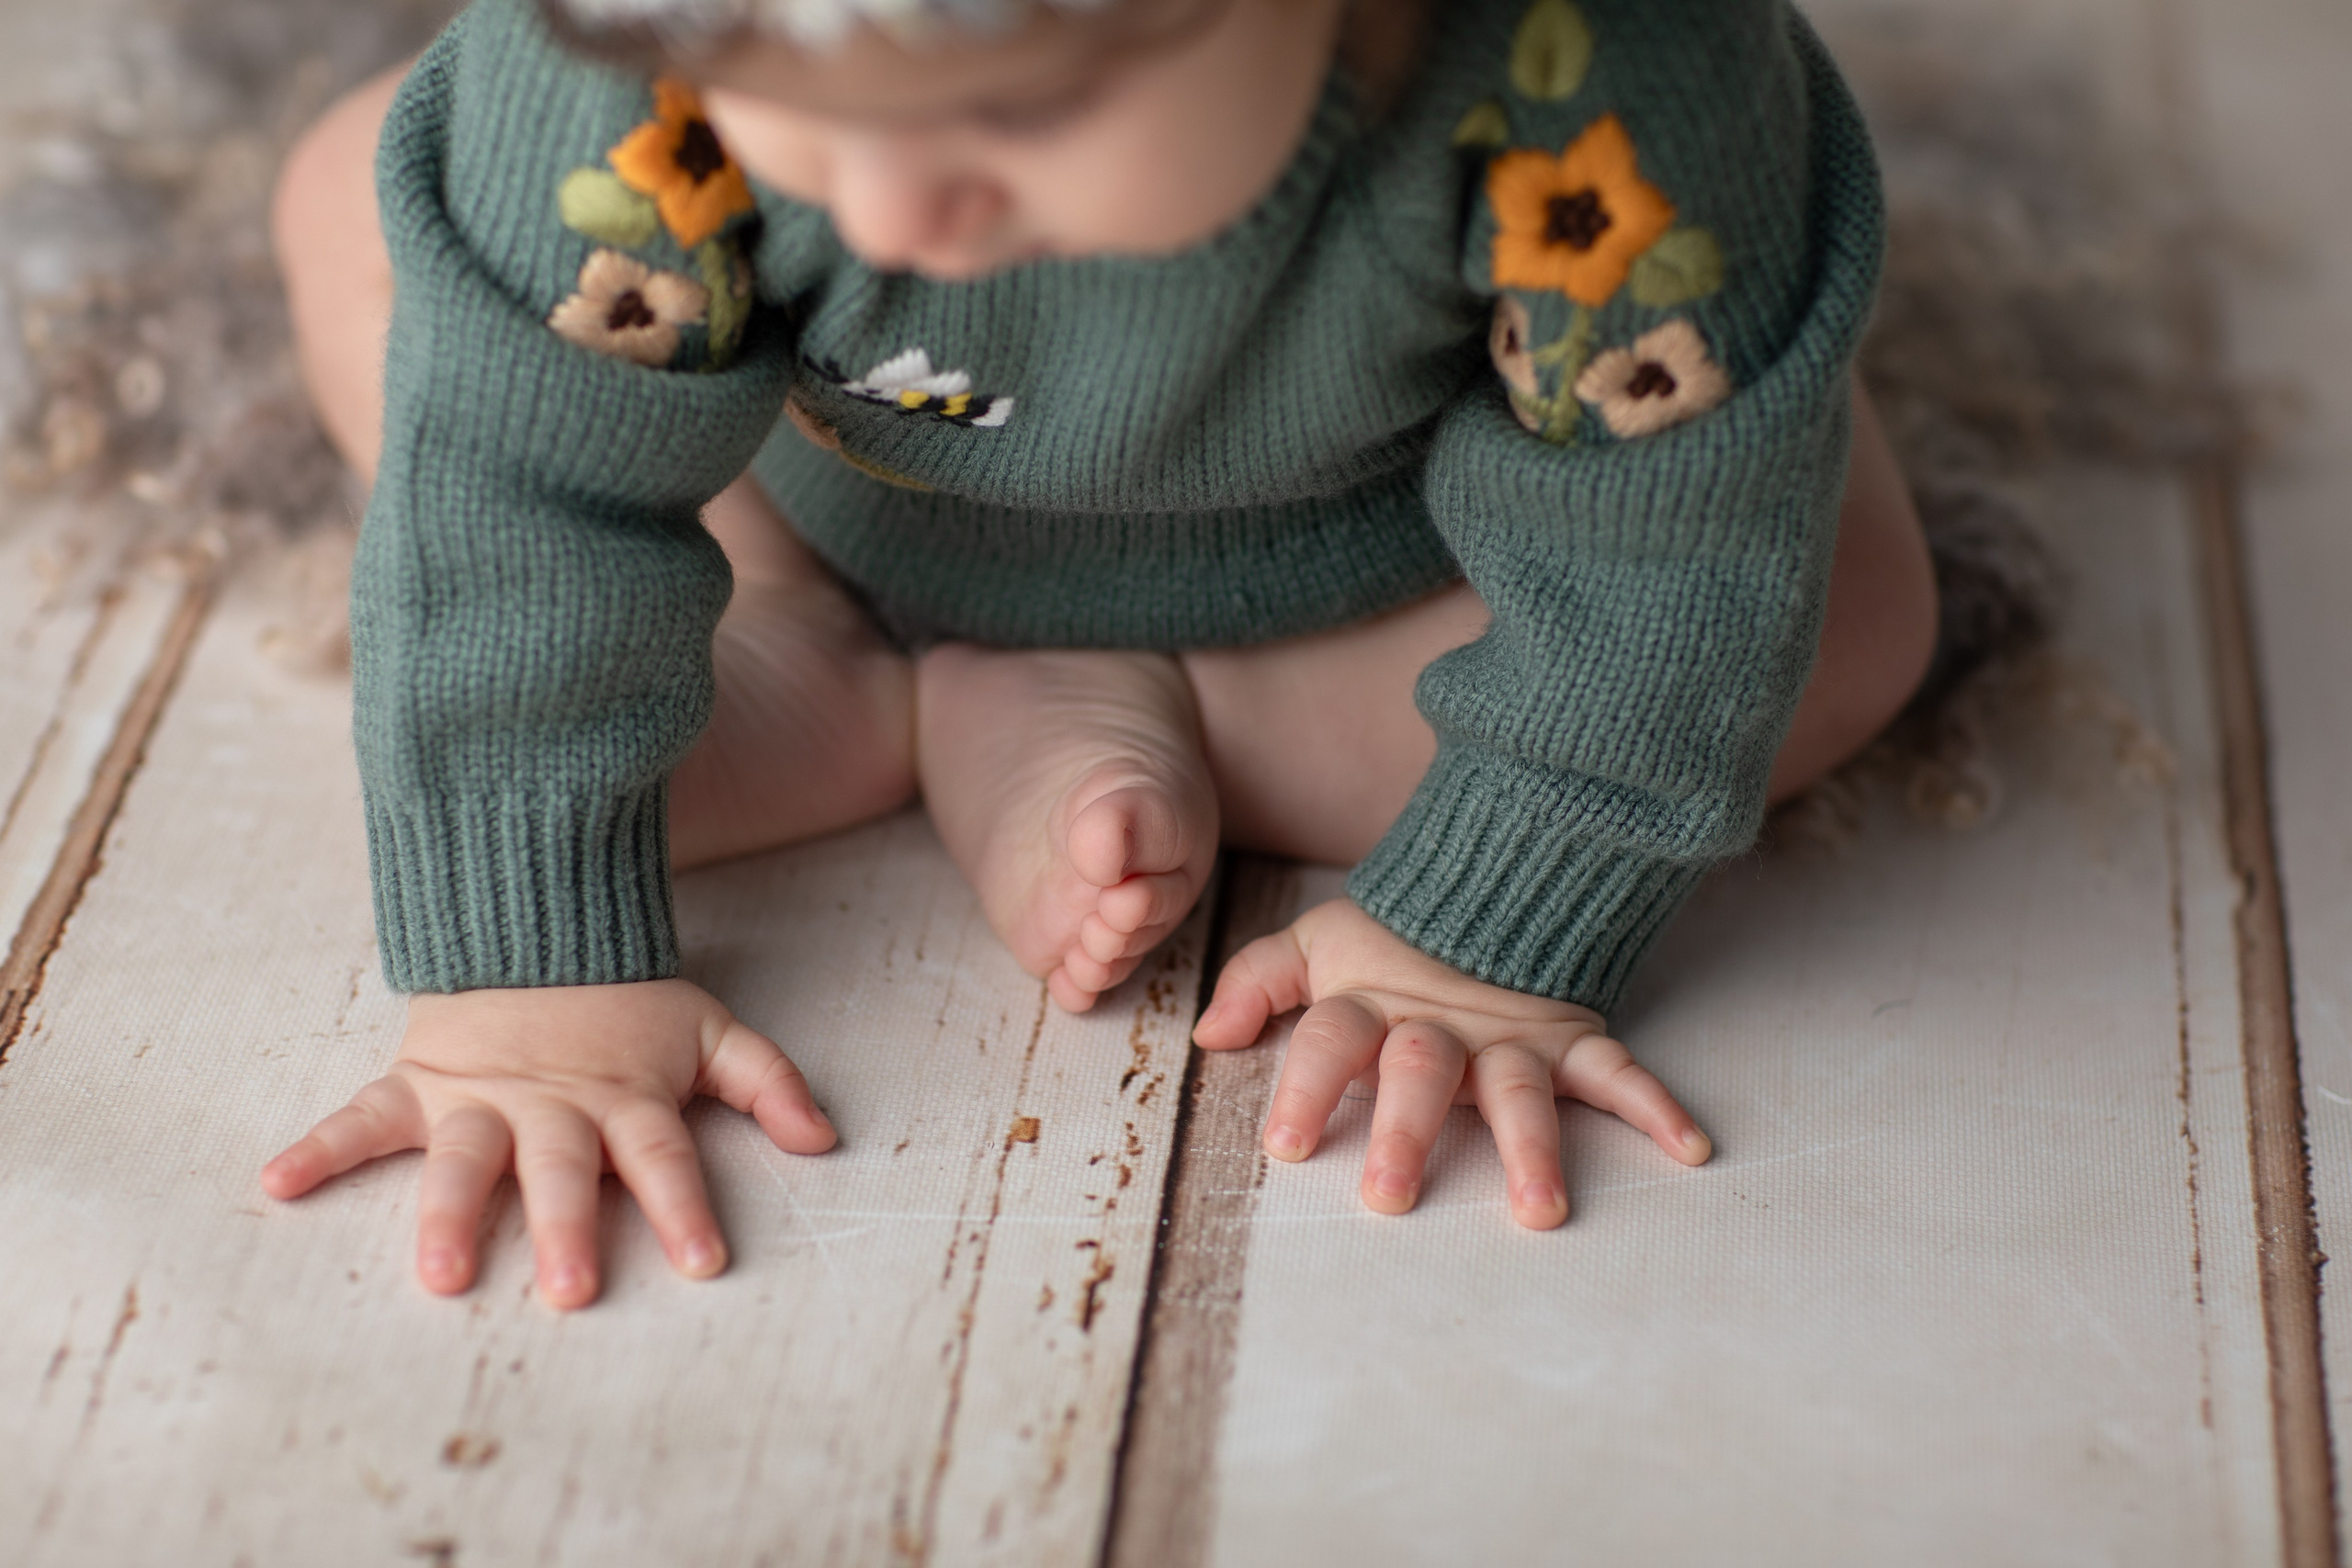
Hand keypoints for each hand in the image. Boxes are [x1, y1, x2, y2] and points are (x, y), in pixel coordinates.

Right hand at [261, 979, 835, 1307]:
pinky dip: (319, 1147)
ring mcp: (479, 1096)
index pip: (663, 1156)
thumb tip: (825, 1139)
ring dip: (447, 1213)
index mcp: (624, 1097)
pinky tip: (278, 1183)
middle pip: (560, 1170)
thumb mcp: (710, 1030)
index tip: (703, 1263)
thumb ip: (767, 1082)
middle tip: (571, 1289)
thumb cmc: (628, 1002)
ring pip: (463, 1158)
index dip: (684, 1206)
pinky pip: (363, 1117)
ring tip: (439, 1273)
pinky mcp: (419, 1082)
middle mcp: (551, 1105)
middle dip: (565, 1228)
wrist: (538, 919)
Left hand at [1192, 900, 1708, 1228]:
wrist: (1489, 880)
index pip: (1330, 1039)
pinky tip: (1690, 1147)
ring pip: (1517, 1090)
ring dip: (1530, 1148)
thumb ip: (1259, 982)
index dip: (1304, 1084)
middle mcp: (1439, 1026)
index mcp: (1371, 1004)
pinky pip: (1617, 1070)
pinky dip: (1657, 1105)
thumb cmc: (1390, 939)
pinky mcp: (1570, 1035)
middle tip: (1388, 1195)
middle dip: (1404, 1132)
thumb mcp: (1317, 945)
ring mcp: (1510, 1033)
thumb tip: (1209, 1034)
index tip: (1285, 1146)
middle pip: (1419, 1073)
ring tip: (1539, 1210)